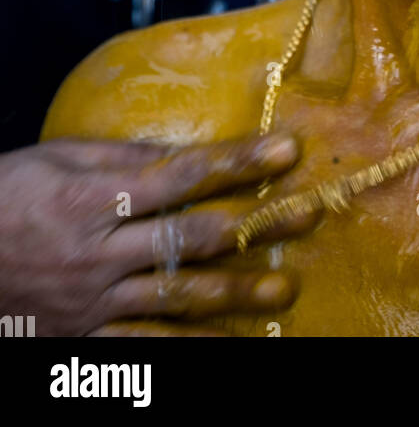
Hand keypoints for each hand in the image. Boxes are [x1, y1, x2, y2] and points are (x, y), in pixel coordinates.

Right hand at [0, 136, 311, 335]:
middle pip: (194, 236)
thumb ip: (119, 155)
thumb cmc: (3, 196)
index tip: (287, 151)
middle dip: (258, 224)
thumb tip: (180, 149)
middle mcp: (100, 253)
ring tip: (284, 288)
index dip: (238, 162)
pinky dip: (188, 349)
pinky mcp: (83, 340)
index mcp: (95, 198)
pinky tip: (229, 347)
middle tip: (309, 214)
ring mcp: (94, 302)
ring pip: (178, 297)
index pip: (184, 175)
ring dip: (236, 292)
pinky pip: (145, 348)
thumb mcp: (55, 159)